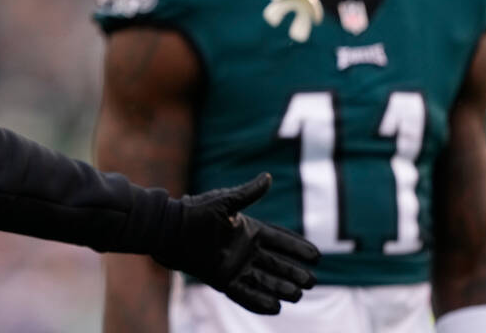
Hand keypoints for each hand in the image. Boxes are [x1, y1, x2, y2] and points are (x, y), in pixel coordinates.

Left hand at [153, 173, 319, 313]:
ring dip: (281, 287)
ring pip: (264, 280)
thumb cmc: (194, 212)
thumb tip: (268, 177)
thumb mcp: (224, 202)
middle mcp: (245, 249)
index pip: (280, 239)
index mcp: (248, 230)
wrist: (169, 229)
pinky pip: (244, 293)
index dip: (297, 248)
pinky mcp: (222, 279)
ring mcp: (235, 265)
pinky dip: (259, 301)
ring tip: (298, 295)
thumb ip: (248, 193)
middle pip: (276, 263)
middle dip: (294, 272)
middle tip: (312, 281)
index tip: (317, 256)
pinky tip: (275, 308)